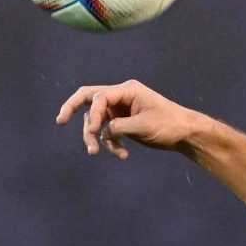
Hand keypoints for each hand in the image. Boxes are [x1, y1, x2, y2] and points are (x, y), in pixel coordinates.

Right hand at [55, 79, 202, 159]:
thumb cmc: (169, 125)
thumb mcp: (143, 126)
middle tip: (59, 121)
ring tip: (95, 152)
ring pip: (97, 120)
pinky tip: (122, 155)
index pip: (99, 97)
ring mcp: (121, 109)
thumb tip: (103, 131)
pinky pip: (108, 132)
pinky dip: (111, 143)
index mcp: (127, 90)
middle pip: (89, 98)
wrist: (186, 134)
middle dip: (73, 108)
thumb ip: (119, 127)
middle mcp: (121, 96)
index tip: (94, 132)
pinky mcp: (123, 122)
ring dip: (96, 137)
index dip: (93, 114)